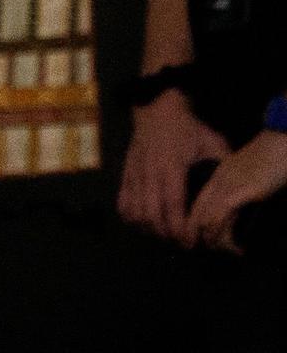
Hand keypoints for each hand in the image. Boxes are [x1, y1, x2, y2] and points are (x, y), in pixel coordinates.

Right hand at [124, 89, 227, 238]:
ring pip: (134, 212)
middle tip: (178, 241)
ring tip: (162, 233)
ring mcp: (134, 175)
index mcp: (171, 167)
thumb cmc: (187, 128)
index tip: (187, 241)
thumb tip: (230, 186)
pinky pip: (122, 203)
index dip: (178, 227)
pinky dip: (131, 217)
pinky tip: (142, 222)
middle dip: (164, 233)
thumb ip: (220, 163)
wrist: (157, 110)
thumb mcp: (212, 141)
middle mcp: (149, 174)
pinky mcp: (125, 175)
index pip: (172, 205)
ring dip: (147, 228)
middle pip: (151, 214)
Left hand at [191, 125, 286, 250]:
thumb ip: (244, 186)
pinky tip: (236, 248)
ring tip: (227, 253)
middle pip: (195, 216)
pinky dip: (225, 238)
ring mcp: (229, 186)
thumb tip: (244, 205)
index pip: (196, 204)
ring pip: (205, 221)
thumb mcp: (253, 171)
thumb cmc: (277, 154)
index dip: (194, 226)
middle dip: (197, 238)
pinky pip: (222, 218)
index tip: (199, 241)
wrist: (286, 137)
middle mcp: (219, 181)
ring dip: (213, 242)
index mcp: (219, 175)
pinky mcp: (244, 191)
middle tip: (209, 252)